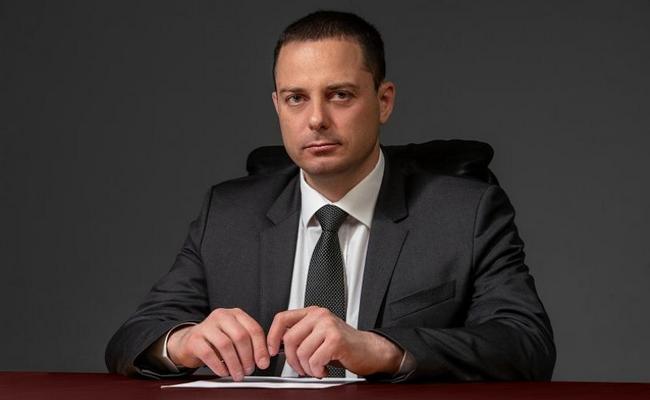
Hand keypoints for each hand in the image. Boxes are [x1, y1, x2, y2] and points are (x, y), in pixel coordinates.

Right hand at [166, 308, 269, 380]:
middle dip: (247, 357)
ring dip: (234, 364)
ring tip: (238, 374)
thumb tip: (264, 359)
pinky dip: (219, 366)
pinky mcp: (194, 338)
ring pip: (226, 345)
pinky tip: (223, 372)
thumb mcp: (234, 337)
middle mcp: (222, 316)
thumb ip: (250, 344)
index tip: (263, 363)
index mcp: (235, 314)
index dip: (261, 348)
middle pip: (241, 336)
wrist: (190, 341)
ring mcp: (206, 326)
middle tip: (249, 371)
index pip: (253, 329)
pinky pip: (209, 354)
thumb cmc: (216, 340)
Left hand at [267, 306, 402, 377]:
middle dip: (292, 360)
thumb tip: (276, 346)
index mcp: (312, 312)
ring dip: (307, 368)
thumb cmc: (344, 345)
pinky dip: (317, 370)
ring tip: (317, 368)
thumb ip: (301, 335)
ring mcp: (328, 326)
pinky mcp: (336, 340)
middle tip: (302, 368)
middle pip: (289, 339)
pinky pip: (315, 360)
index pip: (282, 319)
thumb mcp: (319, 335)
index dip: (272, 336)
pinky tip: (325, 369)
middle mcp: (319, 315)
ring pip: (301, 352)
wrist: (370, 350)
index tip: (271, 351)